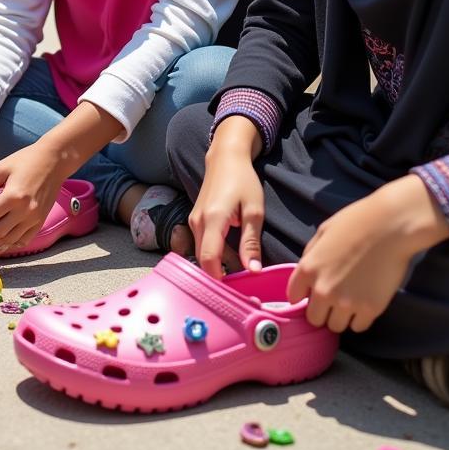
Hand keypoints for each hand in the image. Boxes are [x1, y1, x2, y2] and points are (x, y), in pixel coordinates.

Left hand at [0, 143, 64, 258]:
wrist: (54, 160)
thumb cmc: (26, 160)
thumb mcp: (1, 168)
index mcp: (13, 196)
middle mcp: (25, 210)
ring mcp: (35, 217)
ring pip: (12, 239)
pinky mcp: (41, 219)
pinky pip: (26, 238)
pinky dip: (14, 245)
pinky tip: (5, 247)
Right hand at [190, 117, 264, 278]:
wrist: (225, 158)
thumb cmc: (243, 181)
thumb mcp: (254, 211)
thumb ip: (251, 242)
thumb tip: (253, 271)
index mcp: (213, 220)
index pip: (208, 258)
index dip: (219, 279)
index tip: (236, 291)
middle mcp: (198, 222)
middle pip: (203, 259)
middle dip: (221, 274)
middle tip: (244, 285)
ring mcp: (193, 220)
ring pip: (202, 252)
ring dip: (220, 263)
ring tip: (243, 268)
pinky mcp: (195, 219)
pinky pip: (202, 243)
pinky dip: (216, 253)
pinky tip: (234, 253)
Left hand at [287, 175, 448, 333]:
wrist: (390, 227)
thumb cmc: (355, 223)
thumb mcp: (322, 233)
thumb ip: (310, 256)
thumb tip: (306, 275)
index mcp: (308, 269)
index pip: (294, 297)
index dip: (303, 296)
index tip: (311, 294)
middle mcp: (323, 290)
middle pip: (314, 318)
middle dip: (321, 310)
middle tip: (333, 299)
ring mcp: (347, 302)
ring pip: (335, 326)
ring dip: (340, 316)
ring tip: (350, 300)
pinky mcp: (371, 309)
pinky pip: (358, 327)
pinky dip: (360, 319)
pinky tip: (364, 303)